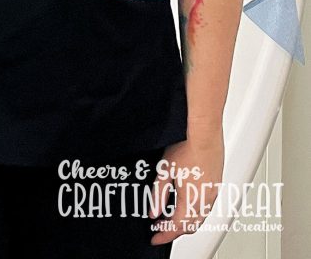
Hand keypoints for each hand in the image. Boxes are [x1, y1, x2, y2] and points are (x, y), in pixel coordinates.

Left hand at [149, 129, 223, 244]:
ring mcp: (213, 192)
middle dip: (175, 231)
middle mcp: (205, 200)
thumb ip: (159, 194)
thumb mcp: (164, 171)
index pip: (176, 227)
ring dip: (186, 222)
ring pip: (200, 218)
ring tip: (171, 218)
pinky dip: (195, 212)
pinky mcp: (217, 184)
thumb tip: (154, 211)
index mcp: (191, 200)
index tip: (155, 237)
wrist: (203, 132)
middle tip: (161, 230)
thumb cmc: (186, 146)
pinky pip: (206, 206)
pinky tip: (187, 204)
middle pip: (190, 226)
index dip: (164, 235)